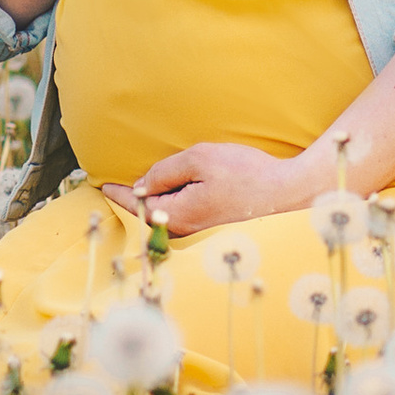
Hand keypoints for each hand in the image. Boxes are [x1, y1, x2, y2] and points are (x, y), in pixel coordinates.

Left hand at [118, 141, 317, 236]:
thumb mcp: (201, 160)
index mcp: (178, 216)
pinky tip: (182, 190)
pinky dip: (176, 204)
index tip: (104, 186)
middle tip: (122, 183)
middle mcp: (186, 231)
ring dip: (159, 200)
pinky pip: (184, 217)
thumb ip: (166, 171)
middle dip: (138, 199)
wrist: (290, 194)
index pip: (137, 205)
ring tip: (151, 184)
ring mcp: (201, 233)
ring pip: (168, 216)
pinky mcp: (214, 229)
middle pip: (151, 214)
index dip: (119, 194)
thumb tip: (143, 184)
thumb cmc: (248, 175)